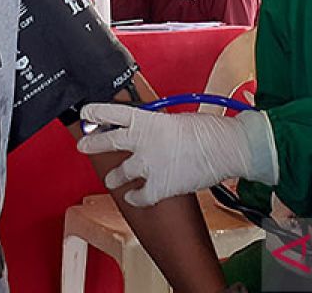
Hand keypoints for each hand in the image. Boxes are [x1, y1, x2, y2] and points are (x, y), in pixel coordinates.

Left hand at [76, 103, 275, 206]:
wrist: (227, 149)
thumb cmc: (209, 131)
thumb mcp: (176, 120)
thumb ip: (156, 127)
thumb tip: (148, 135)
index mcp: (148, 120)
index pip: (113, 112)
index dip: (96, 113)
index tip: (86, 113)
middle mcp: (142, 141)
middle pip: (107, 141)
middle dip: (92, 144)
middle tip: (84, 145)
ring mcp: (148, 165)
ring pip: (119, 174)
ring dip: (114, 178)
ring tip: (112, 180)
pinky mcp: (158, 187)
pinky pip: (139, 196)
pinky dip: (136, 198)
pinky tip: (135, 198)